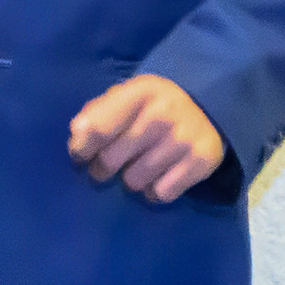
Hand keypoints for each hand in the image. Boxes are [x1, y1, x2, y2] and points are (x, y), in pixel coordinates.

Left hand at [66, 73, 225, 202]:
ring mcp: (184, 138)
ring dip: (129, 180)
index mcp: (140, 91)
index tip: (80, 156)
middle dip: (101, 169)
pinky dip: (154, 192)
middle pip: (112, 159)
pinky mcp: (203, 161)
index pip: (98, 129)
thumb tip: (78, 134)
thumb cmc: (151, 106)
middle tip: (104, 169)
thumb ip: (97, 114)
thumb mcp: (125, 97)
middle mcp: (163, 113)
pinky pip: (162, 193)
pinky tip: (157, 178)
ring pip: (135, 180)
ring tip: (135, 169)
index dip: (82, 148)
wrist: (207, 109)